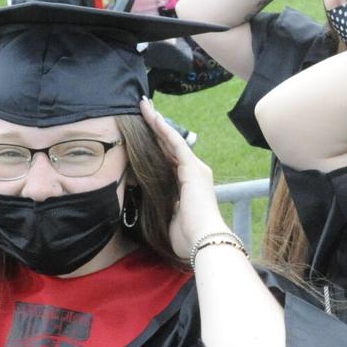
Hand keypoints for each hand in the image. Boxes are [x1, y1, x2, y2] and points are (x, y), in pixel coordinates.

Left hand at [139, 99, 227, 257]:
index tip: (143, 131)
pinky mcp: (192, 168)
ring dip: (157, 122)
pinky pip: (176, 143)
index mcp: (189, 185)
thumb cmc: (187, 237)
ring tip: (144, 106)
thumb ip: (160, 204)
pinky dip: (164, 129)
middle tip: (143, 109)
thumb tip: (142, 199)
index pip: (168, 159)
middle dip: (155, 127)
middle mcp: (194, 172)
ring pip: (172, 140)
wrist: (204, 241)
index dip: (156, 144)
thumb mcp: (168, 216)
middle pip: (170, 145)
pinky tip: (153, 117)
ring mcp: (195, 169)